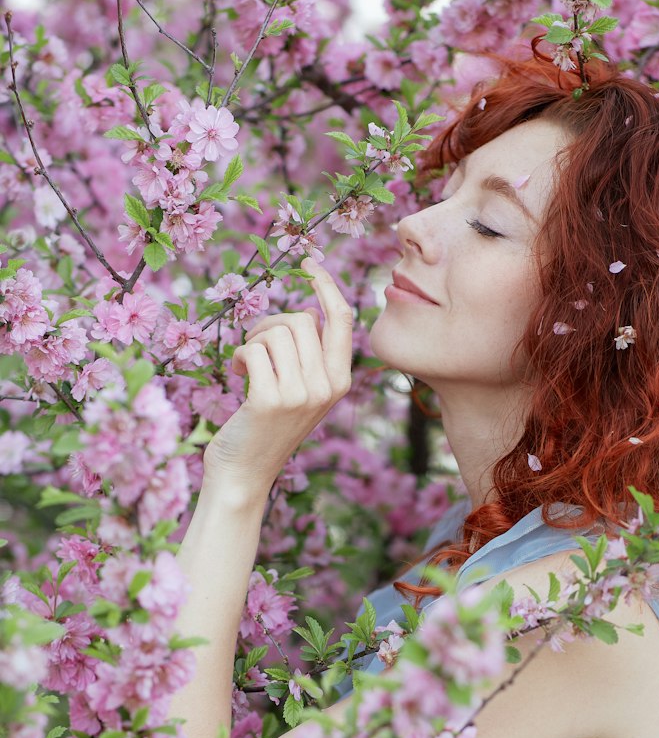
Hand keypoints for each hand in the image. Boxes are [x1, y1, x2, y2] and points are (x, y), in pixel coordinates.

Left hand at [203, 258, 353, 498]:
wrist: (243, 475)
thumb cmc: (264, 429)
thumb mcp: (300, 391)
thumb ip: (310, 357)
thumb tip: (310, 312)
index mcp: (340, 382)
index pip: (342, 320)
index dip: (326, 286)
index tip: (308, 262)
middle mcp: (326, 387)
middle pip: (302, 320)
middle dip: (272, 323)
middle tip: (255, 347)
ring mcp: (300, 394)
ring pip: (276, 332)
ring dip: (254, 341)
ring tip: (248, 366)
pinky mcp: (270, 399)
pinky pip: (253, 349)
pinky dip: (240, 356)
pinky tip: (238, 374)